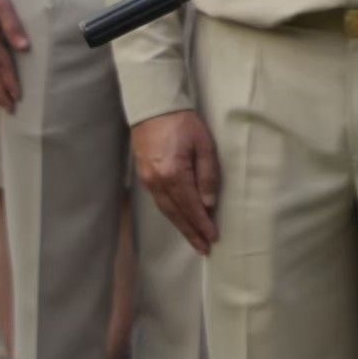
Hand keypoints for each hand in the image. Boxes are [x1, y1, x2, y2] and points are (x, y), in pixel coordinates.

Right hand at [132, 111, 221, 253]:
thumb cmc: (183, 123)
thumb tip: (209, 204)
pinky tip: (180, 219)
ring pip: (167, 210)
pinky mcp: (145, 177)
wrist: (154, 109)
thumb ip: (207, 175)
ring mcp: (148, 181)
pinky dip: (172, 214)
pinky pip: (160, 202)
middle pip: (177, 214)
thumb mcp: (204, 145)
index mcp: (173, 174)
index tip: (212, 238)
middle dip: (191, 232)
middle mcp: (157, 182)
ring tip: (194, 239)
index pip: (191, 206)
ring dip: (181, 226)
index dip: (202, 224)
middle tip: (204, 249)